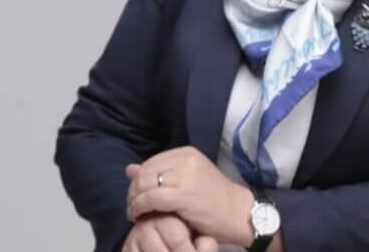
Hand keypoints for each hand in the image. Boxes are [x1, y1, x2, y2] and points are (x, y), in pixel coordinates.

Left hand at [126, 146, 253, 245]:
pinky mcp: (184, 196)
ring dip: (133, 200)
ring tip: (134, 213)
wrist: (238, 213)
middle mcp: (186, 160)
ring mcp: (185, 176)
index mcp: (187, 153)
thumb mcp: (187, 180)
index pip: (150, 162)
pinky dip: (139, 207)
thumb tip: (129, 168)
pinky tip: (139, 216)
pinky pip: (151, 198)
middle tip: (132, 206)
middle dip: (133, 190)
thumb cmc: (214, 199)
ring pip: (145, 183)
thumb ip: (160, 173)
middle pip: (145, 171)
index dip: (138, 179)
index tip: (136, 195)